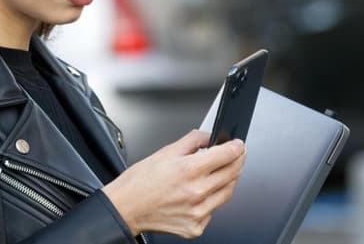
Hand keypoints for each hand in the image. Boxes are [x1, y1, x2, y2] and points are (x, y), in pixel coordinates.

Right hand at [101, 130, 245, 237]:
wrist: (125, 207)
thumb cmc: (139, 182)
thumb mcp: (165, 152)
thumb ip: (192, 141)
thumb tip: (208, 137)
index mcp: (189, 170)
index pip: (227, 155)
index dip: (237, 147)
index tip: (238, 145)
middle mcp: (197, 192)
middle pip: (232, 173)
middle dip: (237, 161)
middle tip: (236, 155)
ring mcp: (198, 212)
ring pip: (227, 193)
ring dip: (228, 180)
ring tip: (220, 172)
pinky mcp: (195, 227)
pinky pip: (213, 211)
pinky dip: (211, 200)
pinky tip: (200, 194)